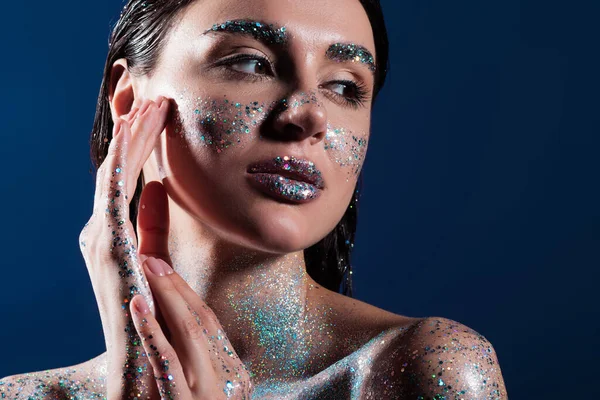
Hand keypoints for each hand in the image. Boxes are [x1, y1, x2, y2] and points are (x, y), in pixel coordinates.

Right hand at [78, 97, 170, 398]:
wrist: (147, 376)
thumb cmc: (158, 325)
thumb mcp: (158, 262)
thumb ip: (152, 227)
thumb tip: (154, 188)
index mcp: (118, 238)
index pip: (125, 179)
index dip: (134, 140)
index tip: (149, 105)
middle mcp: (104, 237)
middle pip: (114, 170)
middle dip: (126, 126)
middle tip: (137, 84)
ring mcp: (102, 244)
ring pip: (113, 175)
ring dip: (129, 134)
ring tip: (147, 98)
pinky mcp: (110, 253)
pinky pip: (115, 195)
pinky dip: (124, 159)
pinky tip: (137, 131)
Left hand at [129, 246, 252, 398]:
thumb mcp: (214, 395)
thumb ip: (207, 372)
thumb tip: (184, 339)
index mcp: (235, 372)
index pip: (210, 323)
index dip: (186, 292)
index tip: (164, 268)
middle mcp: (229, 376)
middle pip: (203, 318)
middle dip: (176, 283)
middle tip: (152, 256)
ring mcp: (209, 389)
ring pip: (190, 330)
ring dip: (167, 293)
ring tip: (147, 266)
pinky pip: (167, 361)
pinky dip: (151, 330)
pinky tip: (137, 304)